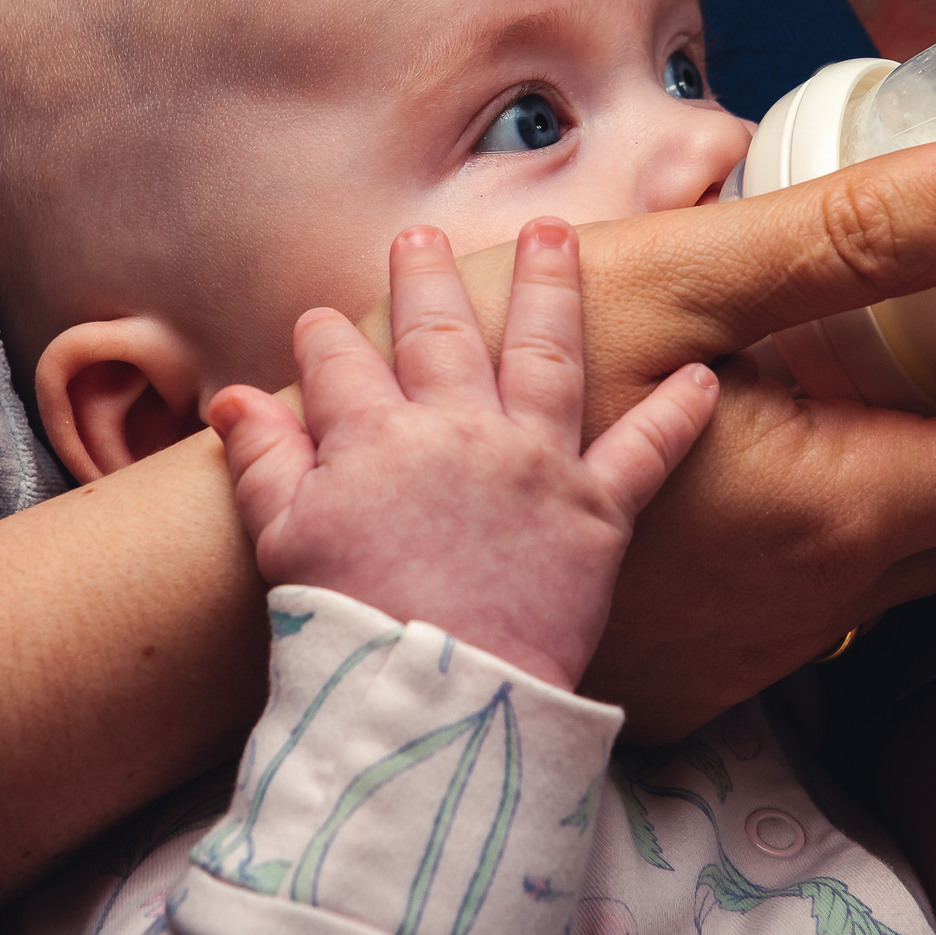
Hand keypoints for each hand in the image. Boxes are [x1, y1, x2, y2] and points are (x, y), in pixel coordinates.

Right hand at [209, 218, 718, 689]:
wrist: (432, 698)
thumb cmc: (350, 627)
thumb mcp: (284, 540)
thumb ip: (265, 459)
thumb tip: (233, 399)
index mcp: (375, 437)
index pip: (340, 361)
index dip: (324, 338)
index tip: (319, 322)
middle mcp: (459, 430)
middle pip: (442, 330)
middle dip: (428, 276)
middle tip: (424, 236)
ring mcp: (533, 464)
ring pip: (547, 352)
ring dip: (551, 286)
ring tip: (553, 236)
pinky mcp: (595, 513)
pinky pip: (647, 451)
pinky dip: (678, 413)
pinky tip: (702, 375)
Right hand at [357, 136, 935, 738]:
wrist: (346, 562)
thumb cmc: (487, 406)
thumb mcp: (670, 281)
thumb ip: (853, 235)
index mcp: (848, 507)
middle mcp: (830, 597)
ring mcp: (768, 641)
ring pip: (918, 544)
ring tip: (925, 341)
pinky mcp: (713, 660)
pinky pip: (833, 578)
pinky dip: (857, 498)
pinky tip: (791, 421)